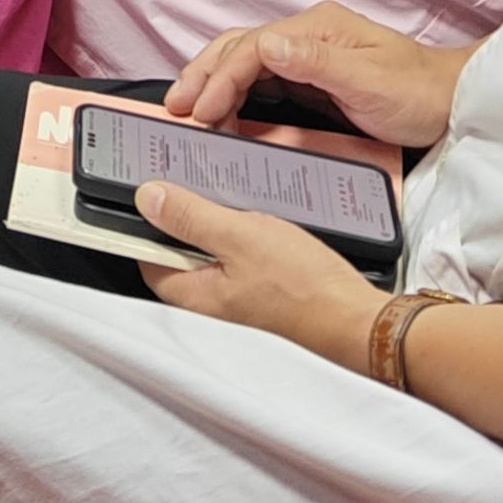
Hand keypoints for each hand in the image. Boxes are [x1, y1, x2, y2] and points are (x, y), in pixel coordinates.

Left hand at [131, 186, 383, 369]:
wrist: (356, 320)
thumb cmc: (303, 289)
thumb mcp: (240, 236)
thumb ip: (189, 217)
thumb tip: (147, 198)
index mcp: (193, 296)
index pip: (147, 256)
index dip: (146, 222)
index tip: (152, 189)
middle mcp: (211, 305)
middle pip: (180, 253)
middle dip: (186, 217)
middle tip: (195, 183)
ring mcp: (238, 302)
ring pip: (213, 253)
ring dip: (218, 223)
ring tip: (230, 196)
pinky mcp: (263, 294)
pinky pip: (240, 259)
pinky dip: (243, 235)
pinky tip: (257, 216)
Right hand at [164, 0, 466, 149]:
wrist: (453, 103)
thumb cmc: (417, 93)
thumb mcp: (370, 81)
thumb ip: (317, 62)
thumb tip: (268, 43)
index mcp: (315, 29)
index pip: (252, 46)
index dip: (222, 77)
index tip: (203, 111)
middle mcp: (306, 36)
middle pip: (238, 47)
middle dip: (203, 74)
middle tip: (175, 107)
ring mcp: (308, 56)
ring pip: (245, 62)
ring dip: (213, 82)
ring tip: (187, 110)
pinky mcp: (312, 80)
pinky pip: (262, 83)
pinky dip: (234, 94)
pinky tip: (222, 113)